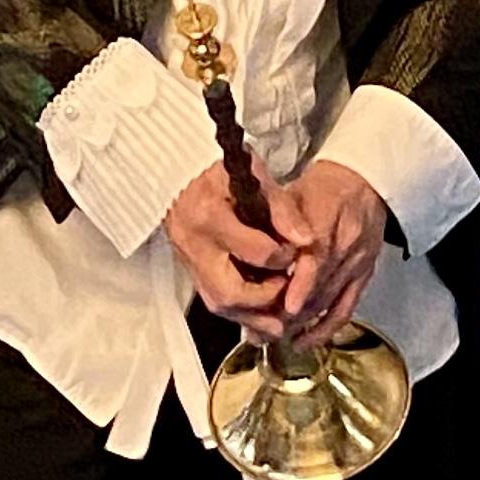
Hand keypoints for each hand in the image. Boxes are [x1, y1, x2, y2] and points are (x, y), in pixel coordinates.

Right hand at [165, 158, 296, 336]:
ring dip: (253, 314)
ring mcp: (188, 259)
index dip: (284, 256)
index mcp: (209, 216)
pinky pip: (213, 299)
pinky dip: (240, 307)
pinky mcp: (188, 267)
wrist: (173, 166)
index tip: (295, 250)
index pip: (256, 252)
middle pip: (229, 294)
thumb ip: (281, 208)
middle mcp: (194, 244)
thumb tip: (306, 240)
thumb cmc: (215, 166)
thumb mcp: (252, 174)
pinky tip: (261, 305)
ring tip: (280, 312)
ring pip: (219, 304)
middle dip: (266, 301)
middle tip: (288, 290)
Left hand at [265, 159, 389, 344]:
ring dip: (301, 323)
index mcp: (328, 215)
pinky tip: (303, 342)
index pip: (317, 256)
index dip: (301, 283)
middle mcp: (348, 241)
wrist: (364, 184)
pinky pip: (345, 309)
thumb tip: (246, 257)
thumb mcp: (292, 194)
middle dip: (290, 312)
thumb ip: (273, 223)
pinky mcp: (364, 276)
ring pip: (329, 301)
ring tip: (272, 336)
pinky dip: (325, 329)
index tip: (283, 305)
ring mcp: (358, 262)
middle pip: (321, 286)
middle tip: (260, 329)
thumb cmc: (321, 189)